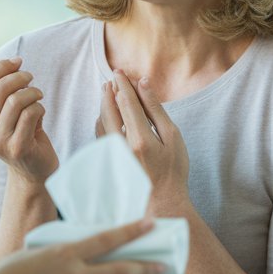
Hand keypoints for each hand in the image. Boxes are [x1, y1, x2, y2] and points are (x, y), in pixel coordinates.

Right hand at [0, 57, 58, 182]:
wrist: (32, 171)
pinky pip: (30, 114)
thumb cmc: (21, 133)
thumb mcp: (5, 111)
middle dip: (20, 77)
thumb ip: (4, 89)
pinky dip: (40, 107)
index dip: (0, 66)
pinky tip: (41, 112)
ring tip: (38, 96)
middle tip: (31, 79)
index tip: (17, 62)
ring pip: (15, 100)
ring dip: (32, 92)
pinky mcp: (17, 147)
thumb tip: (15, 62)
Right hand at [0, 218, 162, 273]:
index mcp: (65, 255)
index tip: (150, 223)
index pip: (107, 240)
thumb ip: (63, 250)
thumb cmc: (8, 273)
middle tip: (161, 264)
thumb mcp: (37, 251)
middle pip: (120, 272)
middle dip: (145, 268)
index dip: (132, 231)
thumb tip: (83, 248)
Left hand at [96, 70, 190, 213]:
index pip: (126, 103)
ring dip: (104, 103)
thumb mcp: (172, 137)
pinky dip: (102, 119)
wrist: (161, 200)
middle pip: (109, 109)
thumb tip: (144, 84)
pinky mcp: (107, 161)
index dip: (122, 84)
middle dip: (110, 90)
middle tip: (112, 77)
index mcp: (140, 138)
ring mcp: (111, 155)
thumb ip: (156, 110)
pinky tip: (106, 114)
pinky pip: (100, 134)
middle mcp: (121, 146)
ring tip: (108, 90)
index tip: (119, 72)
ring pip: (101, 121)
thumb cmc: (173, 169)